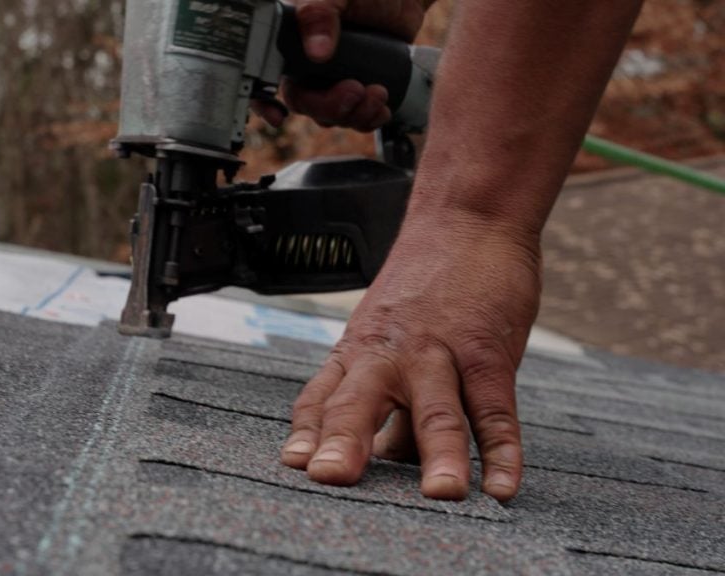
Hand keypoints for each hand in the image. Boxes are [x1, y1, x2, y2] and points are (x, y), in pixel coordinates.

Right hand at [253, 0, 430, 130]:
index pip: (265, 76)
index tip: (278, 116)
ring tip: (377, 93)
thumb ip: (319, 14)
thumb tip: (315, 52)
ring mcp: (332, 80)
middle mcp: (308, 64)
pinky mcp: (357, 88)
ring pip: (330, 115)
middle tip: (355, 90)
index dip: (264, 102)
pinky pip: (354, 117)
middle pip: (303, 103)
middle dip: (329, 107)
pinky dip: (368, 119)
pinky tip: (381, 108)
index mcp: (292, 41)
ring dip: (353, 114)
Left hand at [279, 213, 541, 501]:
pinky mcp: (489, 353)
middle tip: (330, 479)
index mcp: (357, 353)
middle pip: (360, 400)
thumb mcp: (386, 334)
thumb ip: (381, 397)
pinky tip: (503, 488)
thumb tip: (377, 458)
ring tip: (439, 497)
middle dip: (344, 441)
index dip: (306, 432)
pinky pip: (495, 410)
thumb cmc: (425, 287)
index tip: (292, 467)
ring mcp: (440, 354)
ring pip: (435, 409)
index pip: (320, 398)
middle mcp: (390, 355)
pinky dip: (503, 451)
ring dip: (438, 454)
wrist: (468, 219)